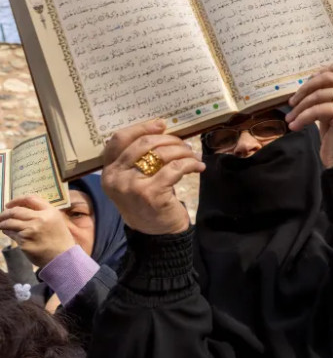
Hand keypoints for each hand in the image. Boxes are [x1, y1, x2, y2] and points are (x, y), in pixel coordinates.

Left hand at [0, 195, 75, 266]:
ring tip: (1, 224)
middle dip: (5, 213)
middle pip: (16, 211)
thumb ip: (43, 213)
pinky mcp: (24, 242)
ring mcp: (31, 230)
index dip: (17, 200)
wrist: (63, 257)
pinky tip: (8, 233)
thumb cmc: (60, 239)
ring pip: (10, 222)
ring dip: (2, 223)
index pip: (30, 199)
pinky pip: (11, 234)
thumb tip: (22, 209)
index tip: (9, 204)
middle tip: (2, 215)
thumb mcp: (56, 221)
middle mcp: (40, 219)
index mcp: (50, 212)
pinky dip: (7, 232)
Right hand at [101, 119, 204, 234]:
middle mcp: (115, 178)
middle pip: (144, 144)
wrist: (156, 233)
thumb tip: (161, 128)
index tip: (161, 124)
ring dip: (182, 151)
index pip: (119, 139)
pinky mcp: (151, 194)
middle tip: (184, 144)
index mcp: (108, 171)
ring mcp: (132, 186)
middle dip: (169, 140)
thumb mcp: (134, 178)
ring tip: (193, 155)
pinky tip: (198, 166)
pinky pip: (175, 169)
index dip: (141, 127)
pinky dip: (190, 164)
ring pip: (160, 154)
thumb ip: (138, 158)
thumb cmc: (147, 200)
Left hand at [286, 62, 332, 167]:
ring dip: (300, 106)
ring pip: (320, 94)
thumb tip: (309, 80)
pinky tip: (295, 126)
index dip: (324, 70)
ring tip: (291, 117)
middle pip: (328, 77)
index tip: (308, 82)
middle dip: (306, 88)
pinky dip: (303, 117)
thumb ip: (328, 94)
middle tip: (292, 101)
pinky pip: (318, 109)